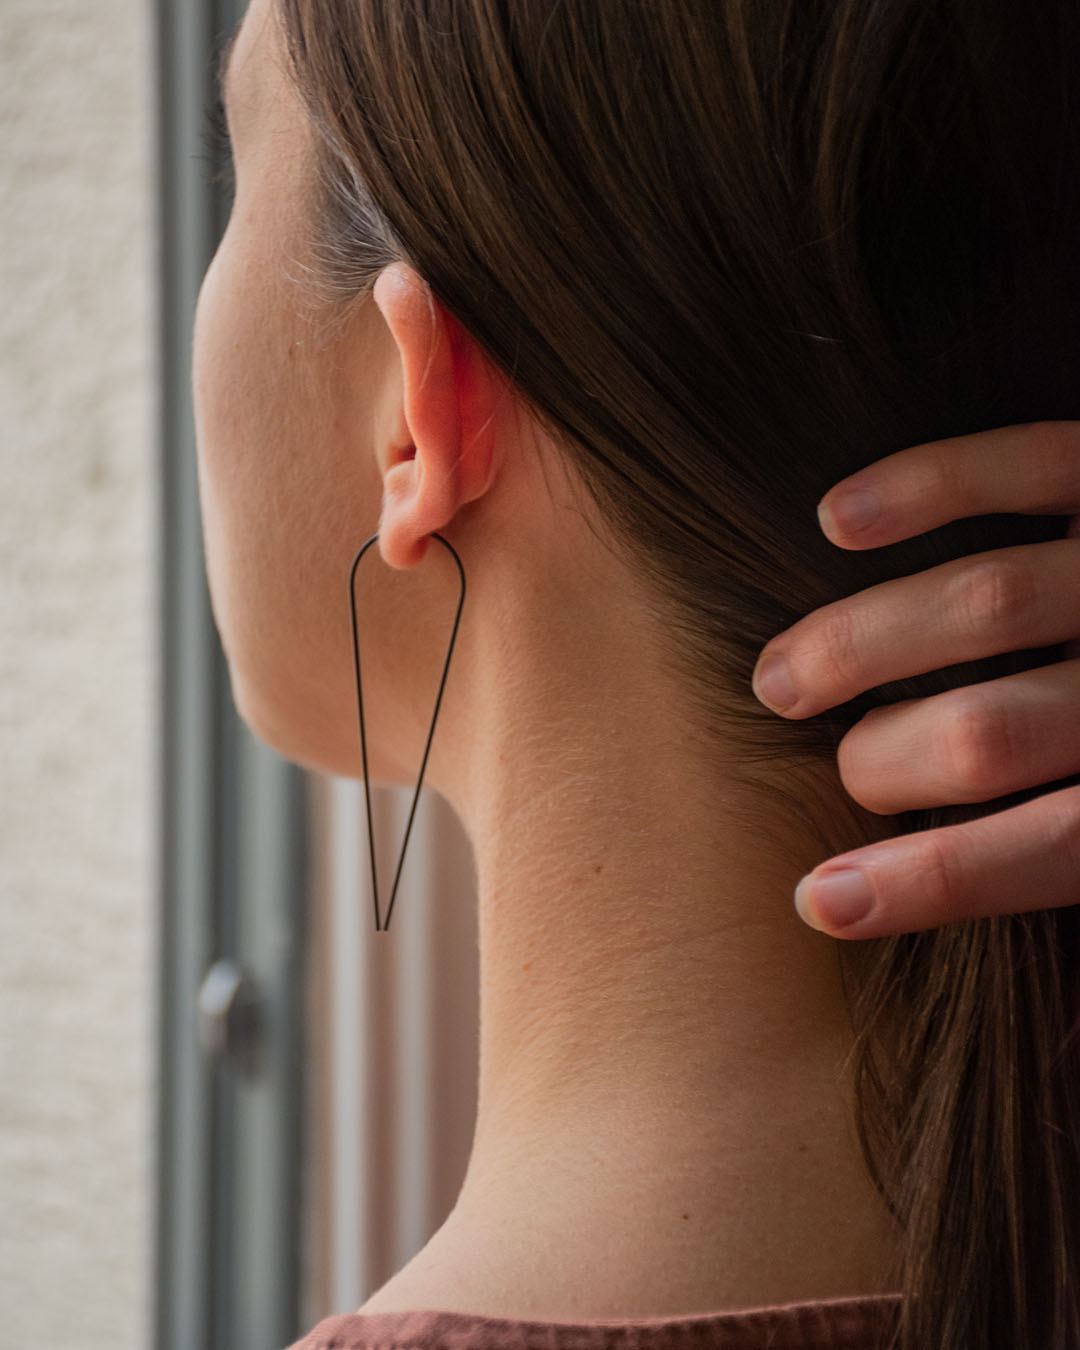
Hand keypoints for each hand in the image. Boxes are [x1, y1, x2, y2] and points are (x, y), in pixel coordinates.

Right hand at [752, 421, 1079, 937]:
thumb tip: (1014, 941)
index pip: (1052, 848)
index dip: (928, 883)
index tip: (820, 900)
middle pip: (988, 734)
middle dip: (880, 763)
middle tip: (835, 765)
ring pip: (978, 607)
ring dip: (853, 646)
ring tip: (778, 679)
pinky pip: (1018, 465)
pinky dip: (916, 490)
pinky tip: (836, 519)